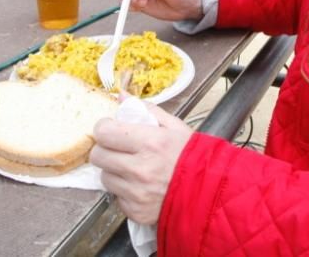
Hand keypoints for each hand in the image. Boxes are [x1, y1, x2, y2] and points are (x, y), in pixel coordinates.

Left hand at [90, 104, 193, 224]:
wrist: (210, 189)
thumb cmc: (193, 156)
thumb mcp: (174, 126)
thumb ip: (145, 109)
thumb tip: (121, 96)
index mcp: (150, 142)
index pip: (104, 132)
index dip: (105, 128)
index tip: (111, 129)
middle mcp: (140, 169)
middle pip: (98, 155)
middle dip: (105, 149)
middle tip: (119, 148)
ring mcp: (136, 193)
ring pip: (104, 177)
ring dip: (114, 171)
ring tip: (133, 168)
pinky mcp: (135, 211)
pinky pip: (116, 197)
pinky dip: (124, 190)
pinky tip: (140, 185)